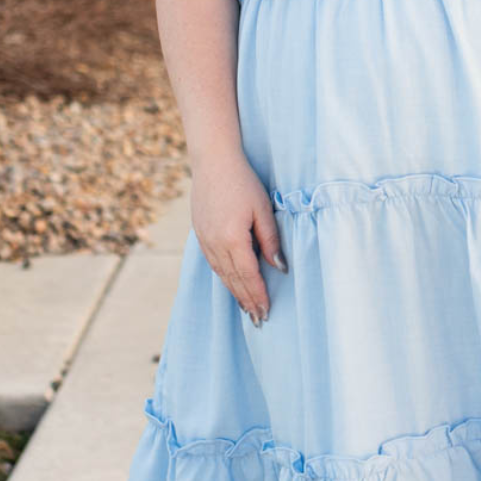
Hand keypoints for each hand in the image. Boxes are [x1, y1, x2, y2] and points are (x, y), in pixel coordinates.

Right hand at [190, 155, 286, 326]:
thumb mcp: (263, 209)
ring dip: (235, 293)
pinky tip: (231, 284)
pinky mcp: (200, 234)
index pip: (248, 276)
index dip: (258, 296)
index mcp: (232, 239)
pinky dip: (224, 278)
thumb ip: (270, 240)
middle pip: (234, 280)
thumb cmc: (243, 182)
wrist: (212, 161)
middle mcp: (215, 244)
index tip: (267, 312)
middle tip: (259, 320)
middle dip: (247, 301)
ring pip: (222, 274)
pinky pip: (213, 263)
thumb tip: (279, 268)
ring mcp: (205, 240)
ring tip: (247, 309)